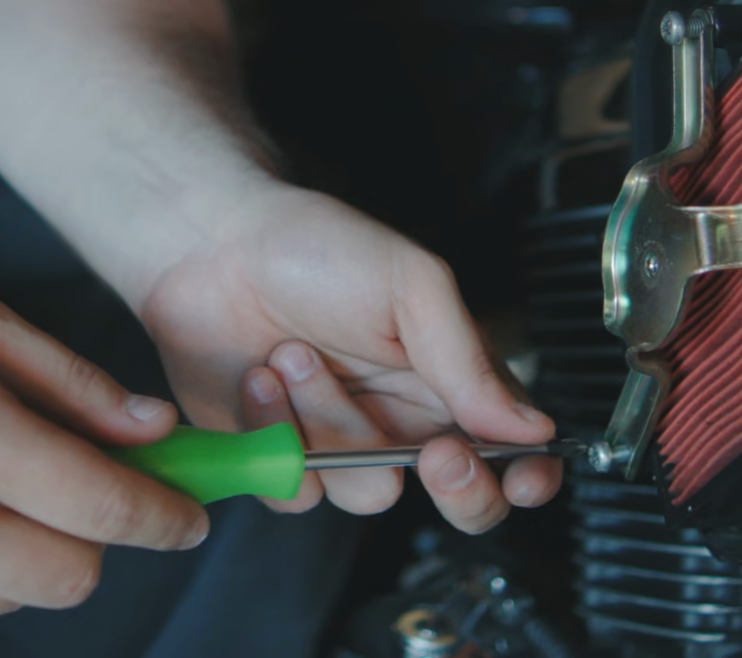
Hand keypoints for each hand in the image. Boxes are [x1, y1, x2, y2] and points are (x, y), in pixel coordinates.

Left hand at [138, 183, 561, 533]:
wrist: (209, 244)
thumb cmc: (316, 246)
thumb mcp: (412, 285)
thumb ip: (470, 360)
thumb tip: (531, 426)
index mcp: (452, 378)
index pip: (516, 448)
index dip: (530, 476)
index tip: (523, 478)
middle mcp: (403, 420)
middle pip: (461, 497)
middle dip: (456, 485)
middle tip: (436, 454)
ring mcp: (343, 445)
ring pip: (368, 492)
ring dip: (333, 423)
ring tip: (296, 355)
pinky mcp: (280, 460)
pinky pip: (296, 491)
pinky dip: (274, 435)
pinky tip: (259, 378)